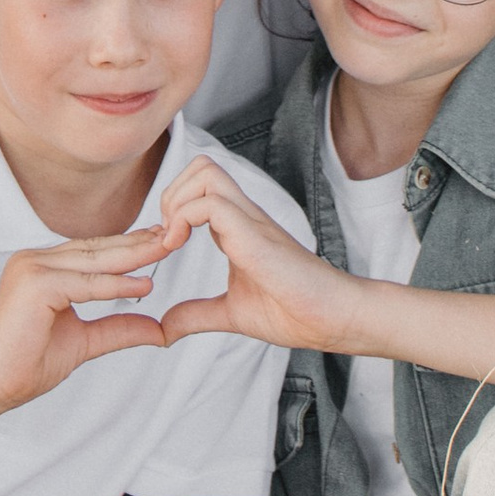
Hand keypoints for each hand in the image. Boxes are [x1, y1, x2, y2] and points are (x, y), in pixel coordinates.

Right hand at [0, 232, 170, 417]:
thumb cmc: (25, 364)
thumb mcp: (83, 341)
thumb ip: (117, 329)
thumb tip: (158, 329)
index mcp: (43, 266)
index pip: (94, 252)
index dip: (129, 248)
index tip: (163, 244)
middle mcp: (36, 259)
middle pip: (97, 249)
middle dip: (138, 244)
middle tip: (175, 235)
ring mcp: (32, 267)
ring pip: (93, 261)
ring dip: (133, 256)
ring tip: (167, 250)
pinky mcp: (33, 284)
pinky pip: (84, 283)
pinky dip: (115, 285)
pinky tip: (143, 284)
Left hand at [155, 157, 365, 354]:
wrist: (331, 319)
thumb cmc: (293, 312)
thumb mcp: (231, 313)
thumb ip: (196, 315)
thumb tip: (164, 329)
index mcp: (236, 228)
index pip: (198, 188)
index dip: (170, 209)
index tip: (163, 248)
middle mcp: (242, 215)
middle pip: (200, 166)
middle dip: (170, 194)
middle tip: (166, 236)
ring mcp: (249, 220)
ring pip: (205, 172)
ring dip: (177, 200)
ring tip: (172, 239)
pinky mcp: (254, 234)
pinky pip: (211, 203)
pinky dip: (184, 218)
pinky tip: (179, 247)